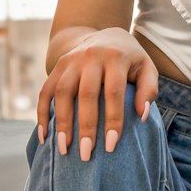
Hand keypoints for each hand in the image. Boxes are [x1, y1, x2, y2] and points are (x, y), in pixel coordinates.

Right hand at [36, 28, 158, 159]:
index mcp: (115, 57)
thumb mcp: (147, 68)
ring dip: (62, 123)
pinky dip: (42, 114)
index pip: (113, 92)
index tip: (111, 146)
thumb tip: (141, 116)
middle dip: (85, 126)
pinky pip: (45, 91)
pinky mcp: (57, 67)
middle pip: (85, 94)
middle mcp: (90, 56)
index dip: (112, 120)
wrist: (106, 36)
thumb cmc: (130, 60)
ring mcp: (71, 61)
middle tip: (86, 155)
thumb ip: (149, 89)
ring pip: (62, 92)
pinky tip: (44, 137)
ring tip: (63, 149)